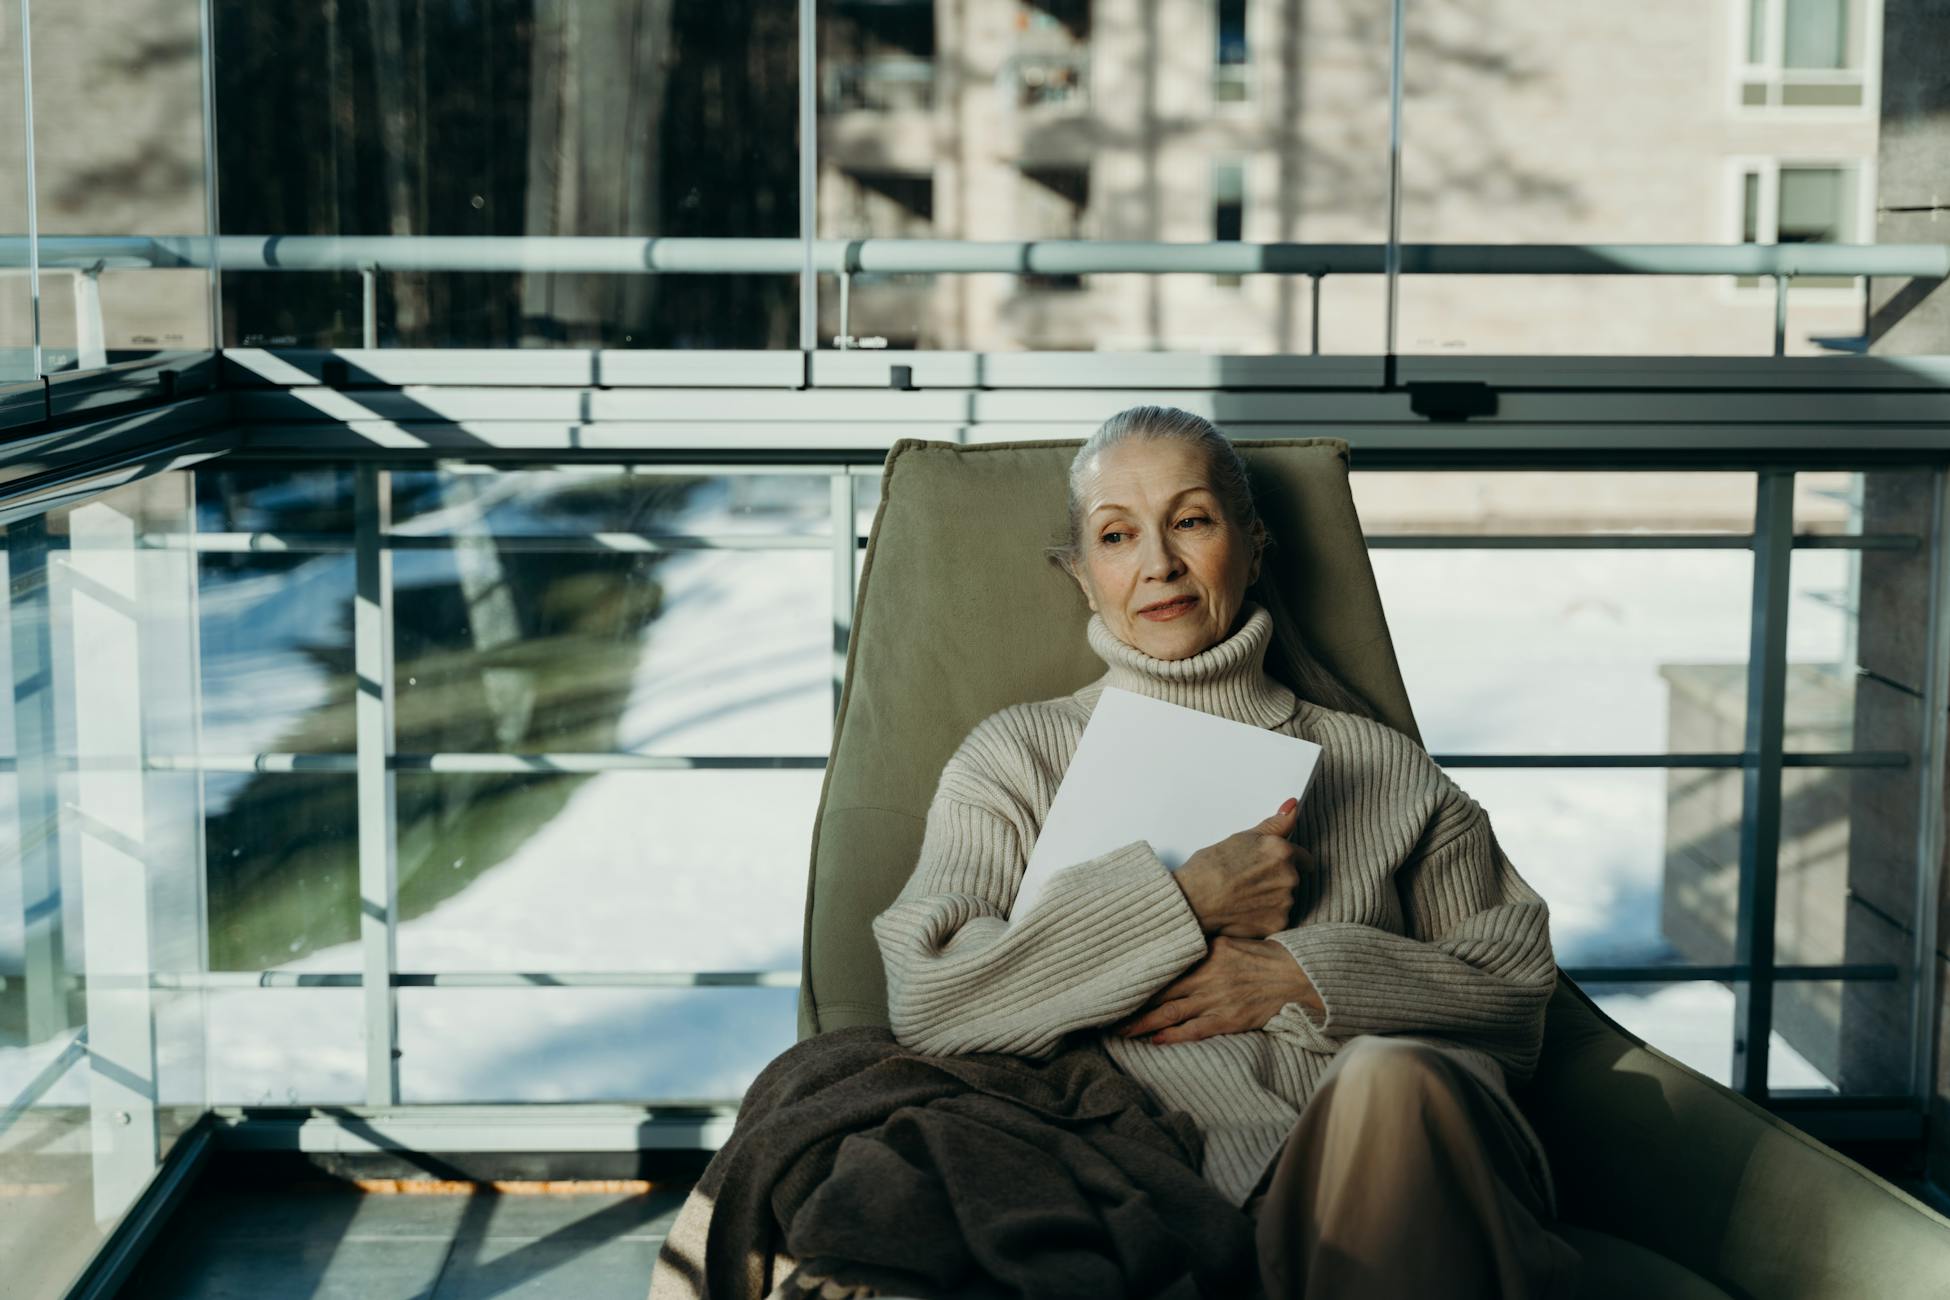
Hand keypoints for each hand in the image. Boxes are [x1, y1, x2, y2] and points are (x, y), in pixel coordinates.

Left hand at [1113, 936, 1323, 1044]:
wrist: (1297, 975)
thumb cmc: (1263, 957)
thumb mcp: (1229, 942)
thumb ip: (1202, 948)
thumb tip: (1173, 948)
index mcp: (1206, 953)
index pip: (1164, 966)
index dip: (1138, 977)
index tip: (1114, 982)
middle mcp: (1207, 975)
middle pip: (1160, 991)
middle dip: (1132, 1003)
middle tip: (1104, 1011)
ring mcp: (1216, 999)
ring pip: (1170, 1013)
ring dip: (1143, 1023)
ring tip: (1120, 1030)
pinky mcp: (1228, 1019)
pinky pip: (1194, 1030)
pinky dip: (1172, 1036)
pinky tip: (1153, 1040)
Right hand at [1173, 797, 1311, 937]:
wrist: (1193, 900)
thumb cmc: (1210, 868)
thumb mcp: (1242, 838)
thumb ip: (1275, 824)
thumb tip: (1293, 805)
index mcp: (1282, 851)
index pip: (1304, 857)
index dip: (1286, 861)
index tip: (1272, 867)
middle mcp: (1289, 876)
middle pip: (1294, 879)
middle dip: (1278, 880)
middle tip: (1250, 881)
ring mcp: (1285, 902)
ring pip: (1286, 899)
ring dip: (1273, 899)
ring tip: (1245, 897)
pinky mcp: (1277, 923)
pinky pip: (1278, 918)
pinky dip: (1266, 916)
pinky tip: (1246, 911)